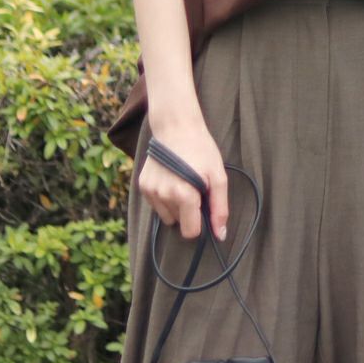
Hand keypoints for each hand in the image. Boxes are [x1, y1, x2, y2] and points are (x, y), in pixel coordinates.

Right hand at [138, 120, 229, 241]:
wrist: (176, 127)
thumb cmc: (202, 149)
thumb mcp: (218, 175)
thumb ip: (220, 207)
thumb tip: (221, 235)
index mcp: (183, 195)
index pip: (190, 232)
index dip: (200, 222)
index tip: (203, 206)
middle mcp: (163, 196)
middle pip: (179, 223)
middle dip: (188, 211)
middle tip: (195, 188)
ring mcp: (150, 191)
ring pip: (166, 215)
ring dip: (176, 206)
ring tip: (183, 182)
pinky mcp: (142, 185)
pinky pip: (156, 205)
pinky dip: (165, 198)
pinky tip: (171, 179)